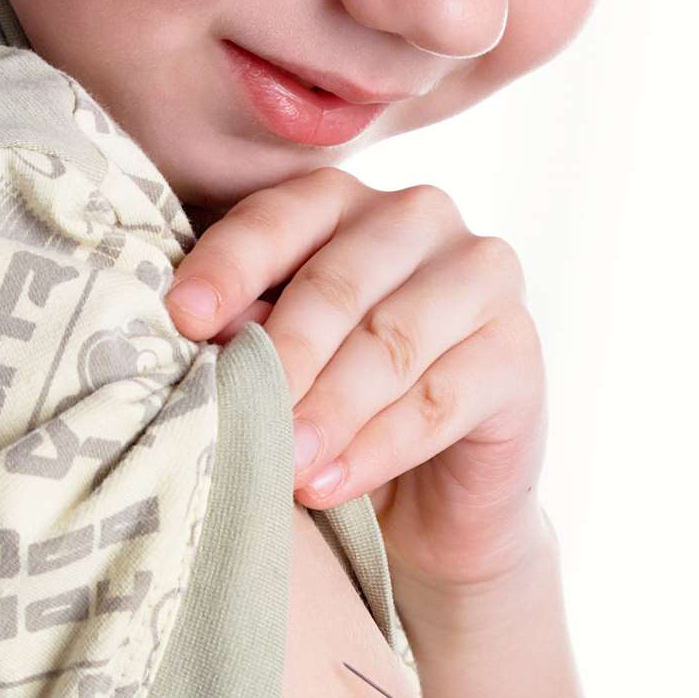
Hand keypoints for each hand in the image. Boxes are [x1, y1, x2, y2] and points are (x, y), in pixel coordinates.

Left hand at [164, 166, 551, 610]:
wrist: (427, 497)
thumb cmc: (330, 407)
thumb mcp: (278, 362)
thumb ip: (248, 330)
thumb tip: (198, 331)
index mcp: (343, 200)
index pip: (279, 218)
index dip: (227, 267)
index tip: (180, 320)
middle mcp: (418, 218)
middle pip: (338, 282)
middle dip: (281, 357)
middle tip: (235, 419)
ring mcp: (481, 274)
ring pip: (391, 341)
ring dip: (328, 411)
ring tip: (279, 468)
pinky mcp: (518, 348)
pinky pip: (440, 398)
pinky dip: (377, 448)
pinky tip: (328, 485)